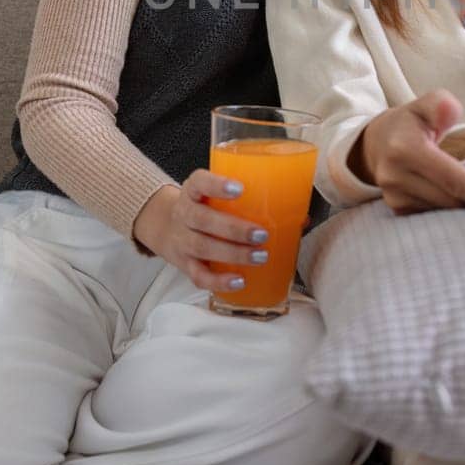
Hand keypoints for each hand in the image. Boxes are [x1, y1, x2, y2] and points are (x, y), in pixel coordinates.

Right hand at [131, 171, 267, 292]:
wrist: (166, 227)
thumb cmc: (203, 208)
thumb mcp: (213, 194)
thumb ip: (247, 200)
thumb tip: (299, 216)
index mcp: (192, 191)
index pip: (199, 182)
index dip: (217, 185)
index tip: (239, 188)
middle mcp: (183, 214)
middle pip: (202, 219)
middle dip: (234, 228)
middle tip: (261, 234)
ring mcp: (181, 240)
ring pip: (202, 247)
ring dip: (233, 254)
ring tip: (259, 256)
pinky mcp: (184, 264)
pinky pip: (198, 275)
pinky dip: (218, 281)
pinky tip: (239, 280)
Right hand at [352, 90, 464, 214]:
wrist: (374, 144)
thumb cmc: (409, 123)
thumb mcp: (425, 104)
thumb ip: (441, 104)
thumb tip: (450, 113)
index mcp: (406, 149)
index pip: (454, 180)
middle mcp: (396, 177)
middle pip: (453, 201)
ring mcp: (395, 197)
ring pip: (445, 212)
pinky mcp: (397, 210)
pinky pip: (434, 216)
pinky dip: (453, 210)